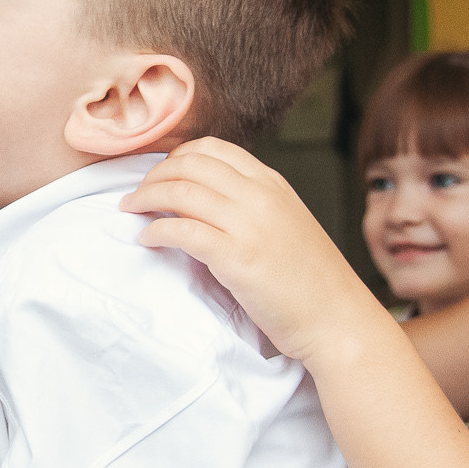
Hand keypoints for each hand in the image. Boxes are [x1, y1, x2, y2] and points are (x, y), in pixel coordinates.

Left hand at [121, 137, 389, 366]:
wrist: (337, 318)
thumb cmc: (311, 281)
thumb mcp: (287, 223)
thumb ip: (255, 204)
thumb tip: (211, 198)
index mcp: (273, 184)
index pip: (213, 148)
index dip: (178, 156)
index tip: (160, 173)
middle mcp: (260, 195)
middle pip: (190, 164)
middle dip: (154, 175)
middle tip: (138, 193)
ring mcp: (248, 225)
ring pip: (180, 191)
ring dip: (146, 198)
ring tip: (131, 210)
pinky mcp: (236, 258)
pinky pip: (182, 231)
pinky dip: (156, 231)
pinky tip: (147, 239)